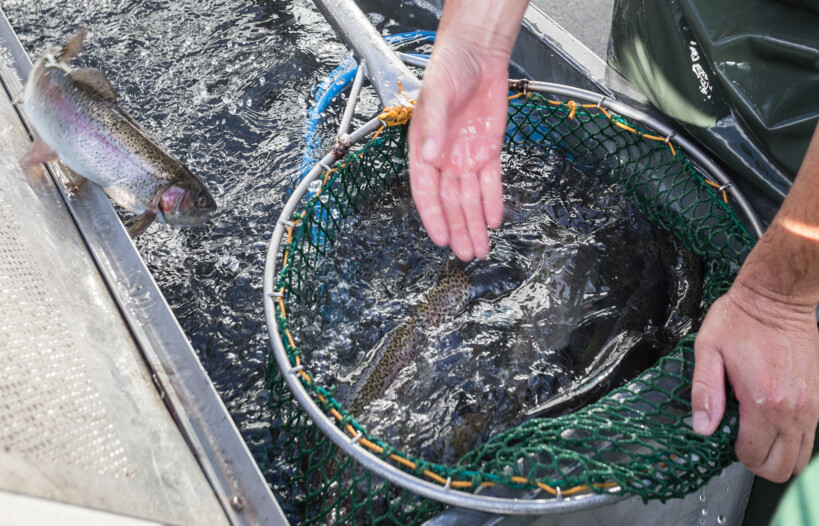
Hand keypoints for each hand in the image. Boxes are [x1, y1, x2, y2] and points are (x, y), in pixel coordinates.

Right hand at [408, 42, 508, 260]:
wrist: (477, 54)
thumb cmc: (448, 70)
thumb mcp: (437, 95)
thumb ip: (434, 127)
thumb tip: (431, 157)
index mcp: (424, 149)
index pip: (426, 191)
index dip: (433, 216)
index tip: (441, 238)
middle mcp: (445, 158)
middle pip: (451, 202)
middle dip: (459, 229)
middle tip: (466, 255)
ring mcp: (467, 156)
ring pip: (471, 198)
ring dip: (475, 224)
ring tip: (480, 249)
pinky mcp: (488, 150)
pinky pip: (491, 182)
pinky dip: (493, 202)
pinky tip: (494, 221)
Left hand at [692, 282, 818, 481]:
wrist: (777, 299)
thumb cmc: (740, 320)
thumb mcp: (708, 350)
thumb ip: (704, 392)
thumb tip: (702, 427)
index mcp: (763, 402)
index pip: (753, 456)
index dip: (734, 451)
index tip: (724, 430)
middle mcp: (793, 410)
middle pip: (781, 468)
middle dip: (756, 461)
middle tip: (739, 438)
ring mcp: (810, 407)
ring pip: (800, 459)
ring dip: (776, 454)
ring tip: (754, 431)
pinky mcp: (817, 400)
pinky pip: (809, 439)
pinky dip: (790, 441)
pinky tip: (769, 421)